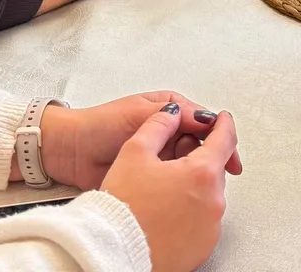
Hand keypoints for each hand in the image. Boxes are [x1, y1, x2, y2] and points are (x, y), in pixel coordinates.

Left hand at [40, 91, 243, 189]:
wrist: (70, 152)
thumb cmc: (99, 125)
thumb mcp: (141, 113)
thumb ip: (176, 115)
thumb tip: (209, 119)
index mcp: (167, 109)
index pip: (204, 122)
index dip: (220, 139)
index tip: (230, 157)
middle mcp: (166, 131)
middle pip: (200, 145)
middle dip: (208, 159)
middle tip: (212, 174)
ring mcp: (159, 154)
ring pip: (188, 165)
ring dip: (193, 173)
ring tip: (192, 181)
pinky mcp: (150, 175)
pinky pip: (172, 181)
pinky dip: (179, 186)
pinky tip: (180, 191)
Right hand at [100, 105, 239, 271]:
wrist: (114, 252)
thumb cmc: (123, 208)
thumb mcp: (134, 151)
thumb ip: (158, 125)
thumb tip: (172, 114)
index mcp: (202, 173)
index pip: (224, 139)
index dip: (222, 124)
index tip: (222, 119)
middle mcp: (214, 202)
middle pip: (212, 170)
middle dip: (196, 161)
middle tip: (167, 162)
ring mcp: (210, 229)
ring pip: (206, 196)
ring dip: (191, 188)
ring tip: (158, 193)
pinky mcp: (202, 248)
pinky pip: (201, 222)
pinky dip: (188, 213)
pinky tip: (163, 213)